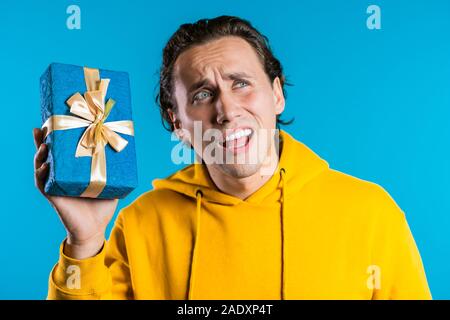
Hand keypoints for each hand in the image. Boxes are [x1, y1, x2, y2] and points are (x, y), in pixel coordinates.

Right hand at [33, 128, 117, 258]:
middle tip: (46, 125)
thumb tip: (129, 151)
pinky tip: (44, 166)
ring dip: (40, 153)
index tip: (58, 120)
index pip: (63, 149)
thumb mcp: (111, 183)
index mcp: (73, 170)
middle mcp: (61, 175)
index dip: (58, 136)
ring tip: (44, 143)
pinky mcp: (53, 196)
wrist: (95, 229)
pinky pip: (42, 183)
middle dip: (44, 139)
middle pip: (49, 153)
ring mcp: (55, 184)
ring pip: (41, 165)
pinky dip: (41, 174)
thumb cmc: (101, 206)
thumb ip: (116, 169)